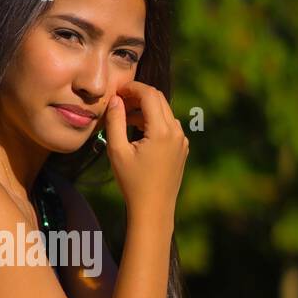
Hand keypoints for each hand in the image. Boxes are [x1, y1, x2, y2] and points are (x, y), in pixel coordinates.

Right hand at [102, 80, 187, 219]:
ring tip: (124, 120)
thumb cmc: (132, 182)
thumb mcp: (117, 151)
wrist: (154, 209)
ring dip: (145, 110)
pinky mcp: (182, 149)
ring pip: (164, 113)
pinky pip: (169, 127)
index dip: (132, 88)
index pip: (149, 94)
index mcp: (162, 130)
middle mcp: (176, 132)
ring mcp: (182, 141)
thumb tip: (115, 100)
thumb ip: (115, 121)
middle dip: (138, 96)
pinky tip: (138, 134)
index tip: (116, 91)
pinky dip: (154, 123)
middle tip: (119, 102)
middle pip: (159, 99)